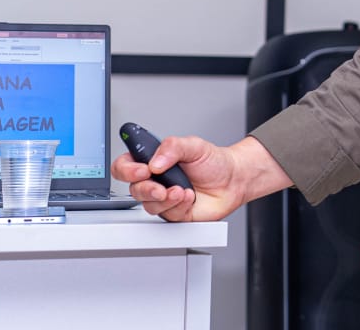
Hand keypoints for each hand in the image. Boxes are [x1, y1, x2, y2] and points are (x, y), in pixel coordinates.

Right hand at [111, 134, 282, 222]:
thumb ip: (172, 147)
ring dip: (165, 199)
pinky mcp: (175, 213)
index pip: (126, 166)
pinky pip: (167, 215)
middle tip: (160, 187)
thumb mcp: (194, 145)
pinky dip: (179, 206)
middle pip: (134, 189)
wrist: (234, 179)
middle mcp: (156, 181)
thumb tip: (154, 161)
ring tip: (182, 190)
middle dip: (146, 189)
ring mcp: (164, 198)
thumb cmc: (213, 162)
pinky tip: (190, 197)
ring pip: (149, 205)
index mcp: (154, 161)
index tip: (141, 170)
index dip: (127, 170)